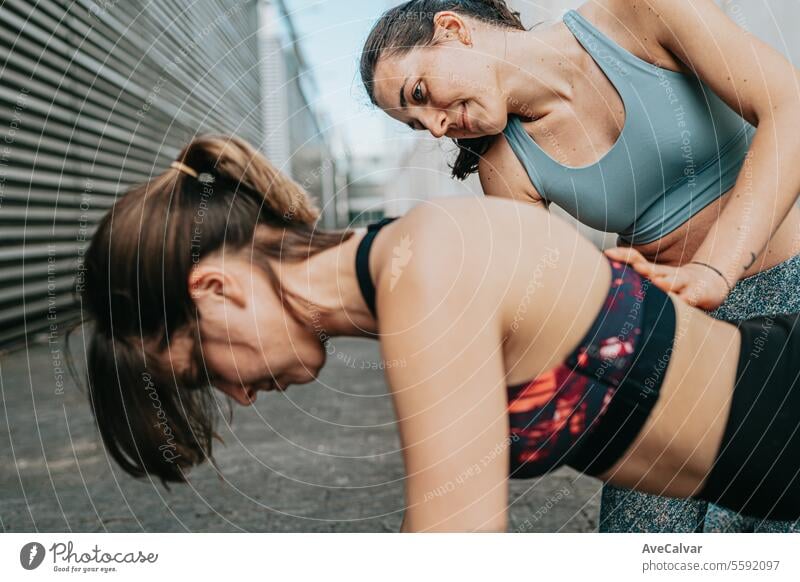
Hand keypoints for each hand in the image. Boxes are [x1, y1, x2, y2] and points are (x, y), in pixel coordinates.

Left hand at [603, 247, 730, 309]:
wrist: (708, 284)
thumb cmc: (674, 285)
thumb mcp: (654, 279)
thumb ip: (634, 280)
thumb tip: (603, 280)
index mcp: (654, 271)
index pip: (637, 259)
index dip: (624, 256)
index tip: (608, 253)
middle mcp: (668, 274)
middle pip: (655, 269)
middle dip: (644, 268)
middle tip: (635, 267)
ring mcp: (685, 282)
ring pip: (675, 281)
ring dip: (666, 282)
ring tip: (658, 283)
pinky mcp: (698, 293)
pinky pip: (693, 296)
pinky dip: (688, 298)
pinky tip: (684, 301)